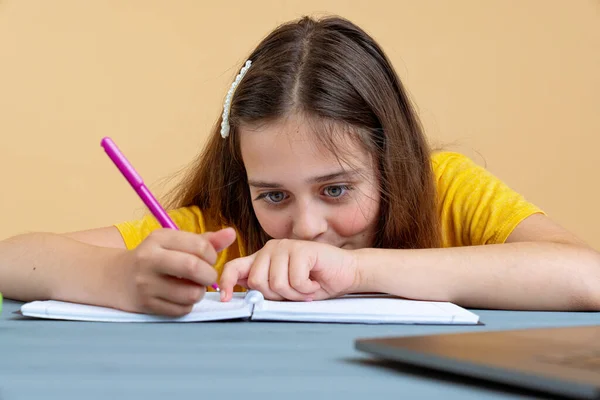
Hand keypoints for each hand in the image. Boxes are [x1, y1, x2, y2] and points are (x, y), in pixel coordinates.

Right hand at [115, 227, 235, 315]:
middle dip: (209, 275)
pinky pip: (181, 309)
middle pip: (194, 267)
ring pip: (191, 293)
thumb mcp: (175, 242)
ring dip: (199, 292)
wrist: (116, 277)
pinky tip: (180, 297)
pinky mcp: (147, 304)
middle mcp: (150, 259)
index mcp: (160, 238)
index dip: (213, 255)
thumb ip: (206, 240)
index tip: (209, 260)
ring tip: (192, 286)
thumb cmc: (154, 257)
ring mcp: (146, 284)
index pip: (200, 245)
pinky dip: (187, 305)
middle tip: (207, 276)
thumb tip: (232, 234)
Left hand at [219, 239, 358, 301]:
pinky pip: (295, 280)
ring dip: (295, 293)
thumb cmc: (316, 281)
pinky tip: (314, 281)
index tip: (226, 299)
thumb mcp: (285, 289)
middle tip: (295, 292)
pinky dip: (307, 289)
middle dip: (277, 295)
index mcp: (263, 258)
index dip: (227, 283)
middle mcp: (270, 249)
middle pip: (257, 282)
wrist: (346, 273)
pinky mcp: (300, 249)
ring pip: (276, 283)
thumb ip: (265, 287)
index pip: (235, 267)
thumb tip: (242, 291)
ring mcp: (285, 247)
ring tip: (307, 286)